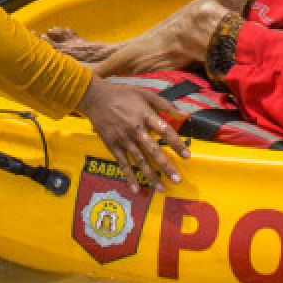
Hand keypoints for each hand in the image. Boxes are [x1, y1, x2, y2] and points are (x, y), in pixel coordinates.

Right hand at [76, 76, 190, 191]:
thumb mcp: (145, 93)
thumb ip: (165, 105)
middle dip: (166, 167)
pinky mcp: (113, 146)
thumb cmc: (124, 94)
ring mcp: (123, 139)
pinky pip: (123, 164)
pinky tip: (136, 189)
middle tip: (177, 180)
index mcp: (145, 115)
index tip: (187, 156)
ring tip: (162, 188)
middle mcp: (135, 129)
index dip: (177, 144)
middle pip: (153, 151)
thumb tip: (184, 113)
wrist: (96, 97)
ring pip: (139, 161)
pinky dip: (129, 177)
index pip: (165, 132)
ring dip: (151, 176)